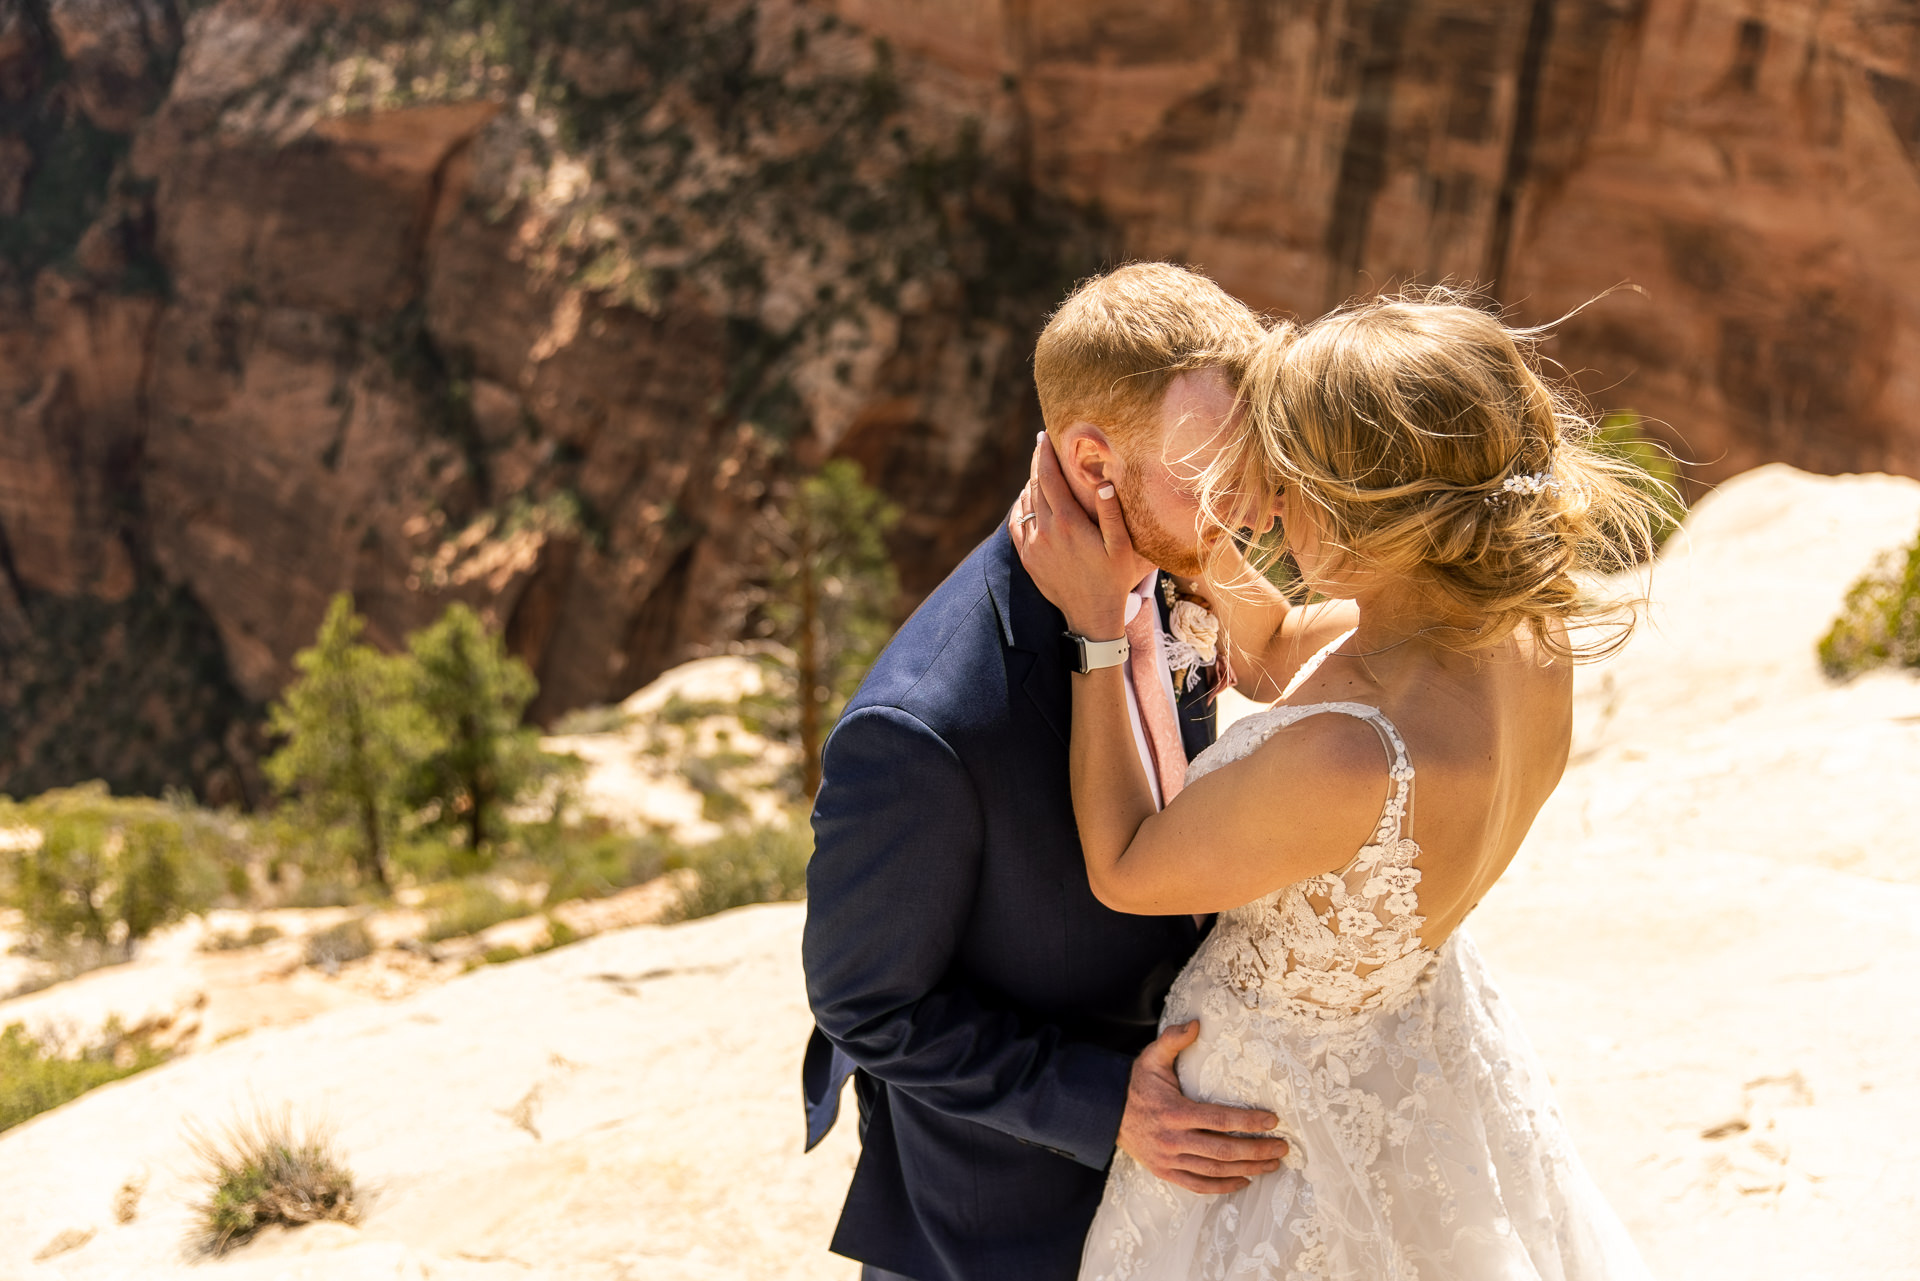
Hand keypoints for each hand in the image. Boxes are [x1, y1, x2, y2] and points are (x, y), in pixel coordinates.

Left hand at [1008, 433, 1139, 637]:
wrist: (1091, 615)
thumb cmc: (1113, 579)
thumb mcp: (1122, 547)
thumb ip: (1112, 514)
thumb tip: (1104, 483)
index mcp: (1069, 523)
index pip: (1050, 477)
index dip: (1045, 453)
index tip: (1043, 435)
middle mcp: (1045, 531)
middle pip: (1034, 486)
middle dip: (1037, 463)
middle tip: (1041, 445)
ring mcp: (1032, 545)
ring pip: (1025, 503)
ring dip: (1030, 484)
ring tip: (1039, 470)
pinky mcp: (1027, 557)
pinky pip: (1016, 523)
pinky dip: (1020, 506)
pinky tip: (1028, 499)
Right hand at [1116, 1021, 1289, 1193]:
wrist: (1105, 1112)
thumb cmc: (1135, 1083)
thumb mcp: (1151, 1057)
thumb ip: (1173, 1039)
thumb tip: (1197, 1023)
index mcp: (1174, 1111)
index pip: (1220, 1119)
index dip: (1248, 1121)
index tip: (1272, 1121)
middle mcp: (1173, 1140)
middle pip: (1223, 1149)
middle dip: (1257, 1149)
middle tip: (1282, 1146)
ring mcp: (1169, 1160)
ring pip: (1215, 1169)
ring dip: (1248, 1168)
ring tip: (1272, 1163)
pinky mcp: (1165, 1172)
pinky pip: (1198, 1185)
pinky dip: (1223, 1186)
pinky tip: (1244, 1180)